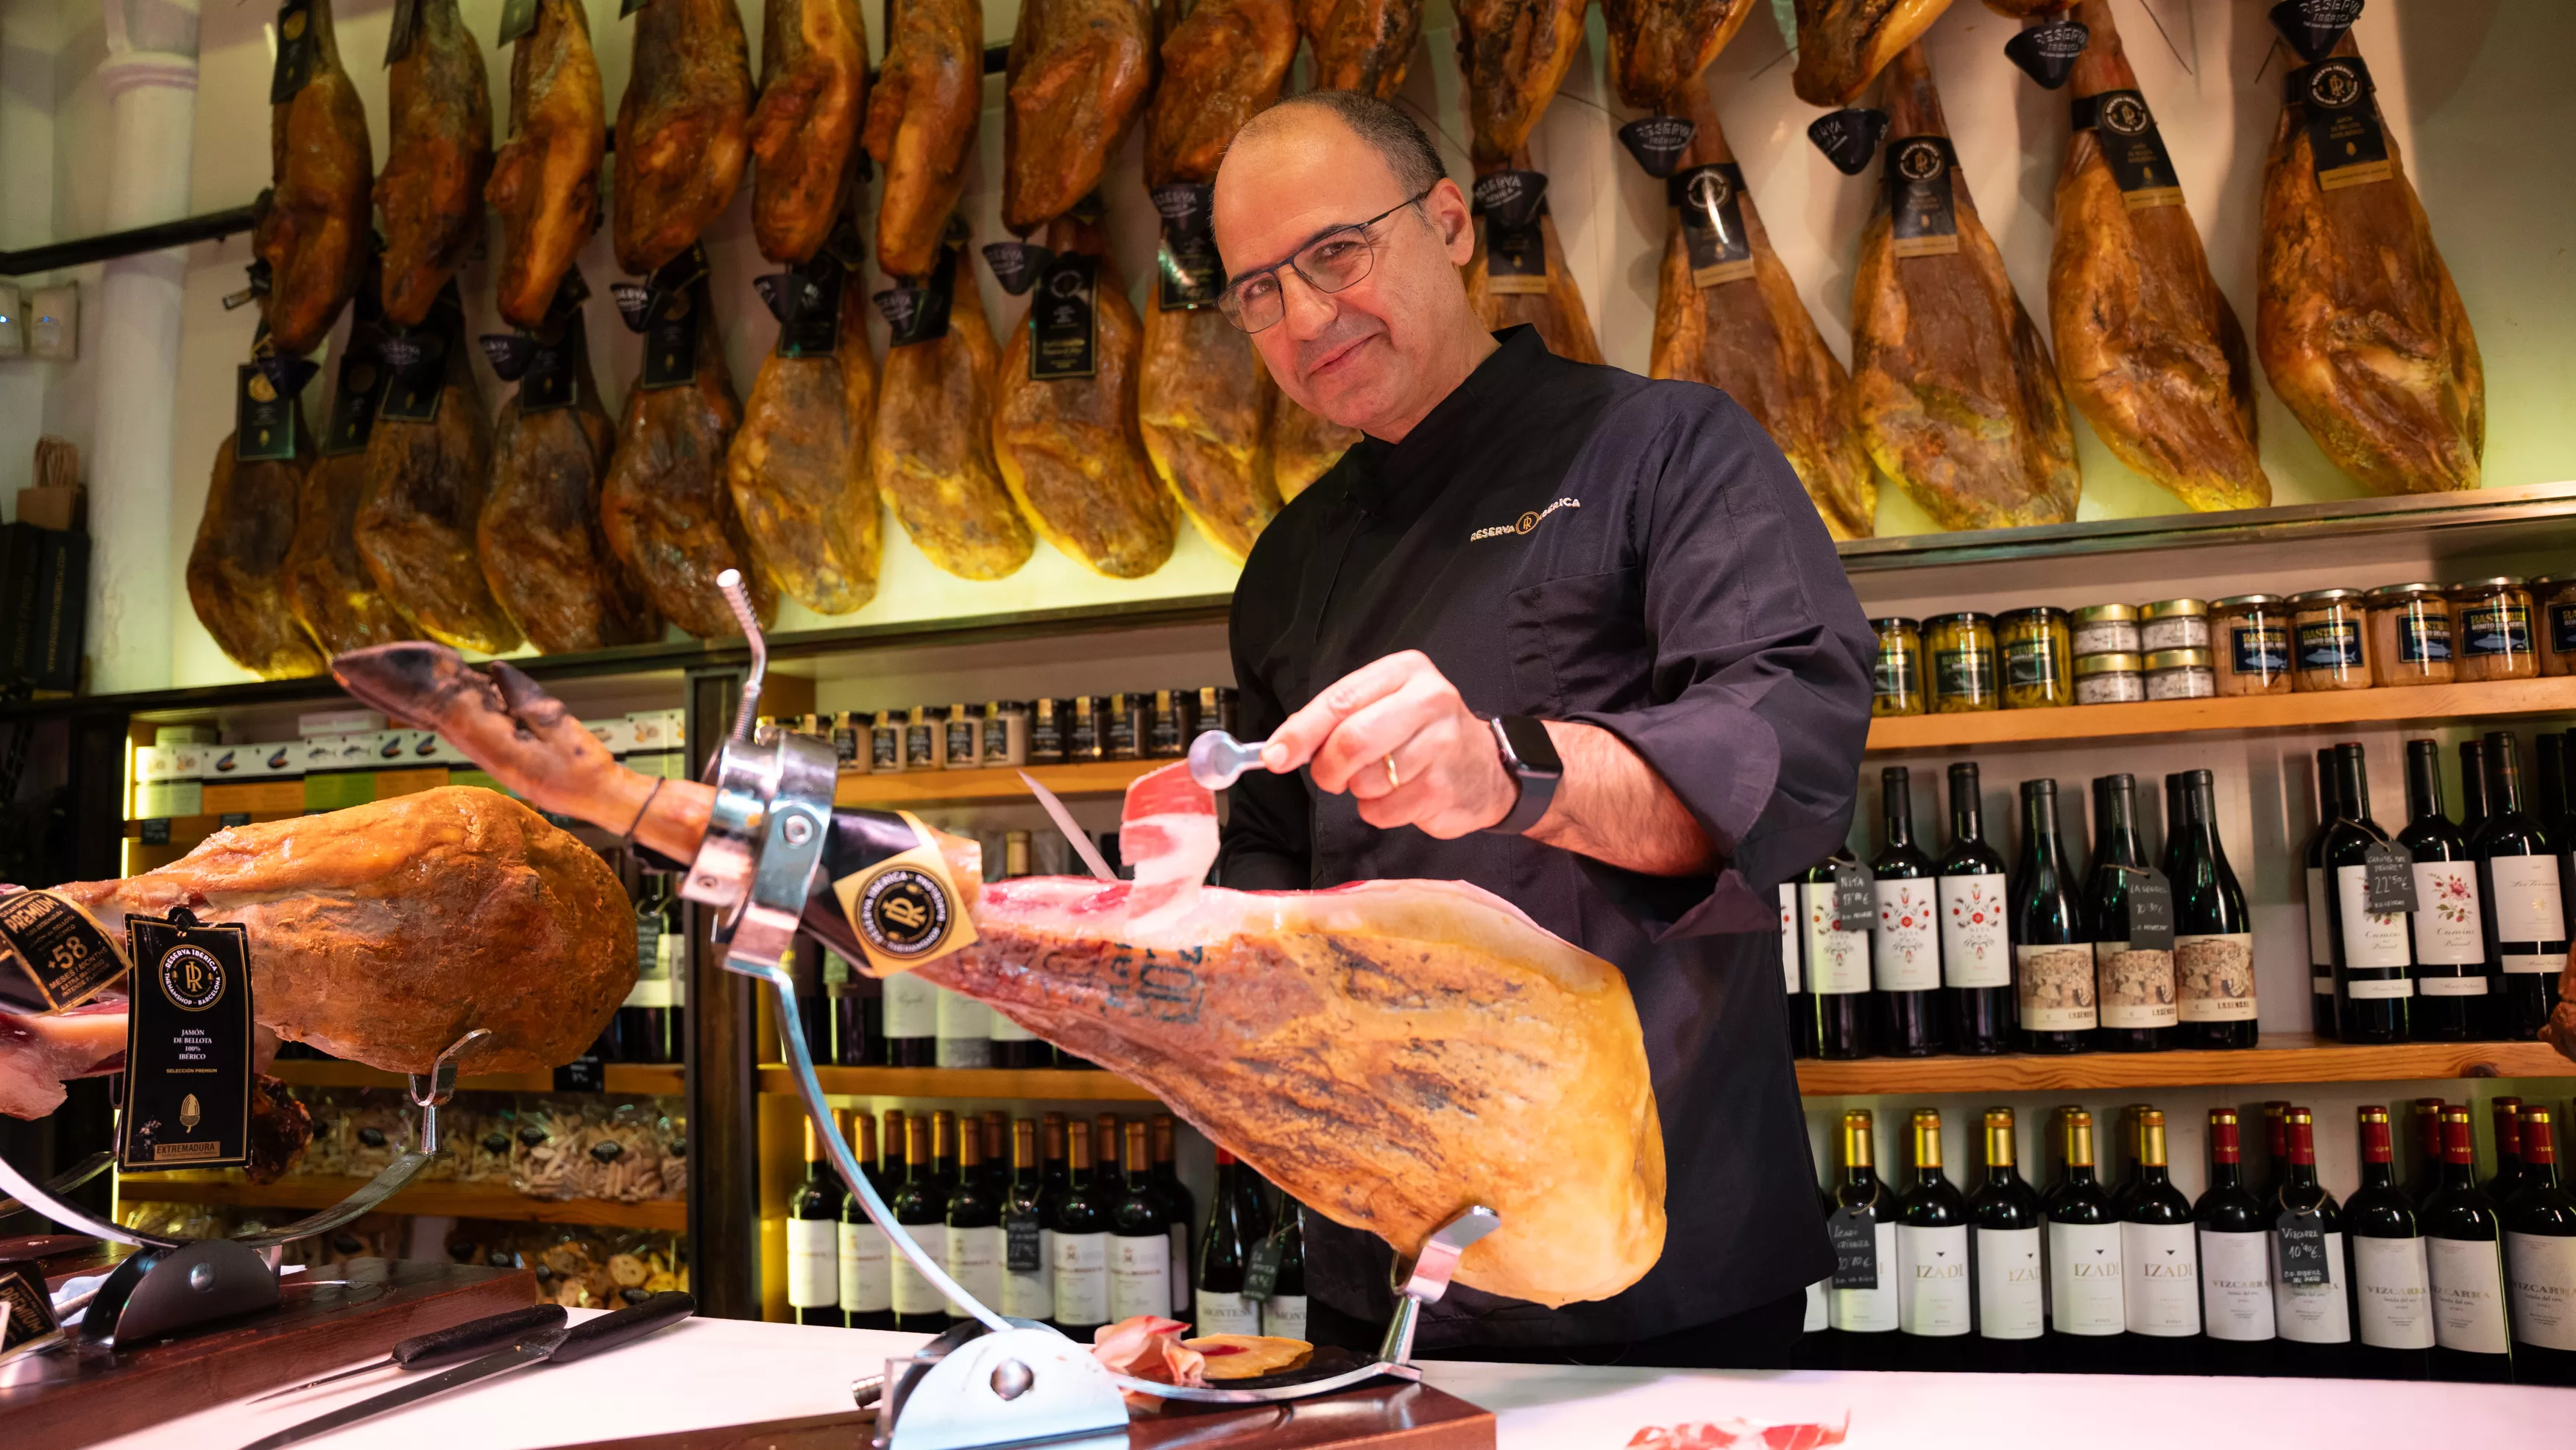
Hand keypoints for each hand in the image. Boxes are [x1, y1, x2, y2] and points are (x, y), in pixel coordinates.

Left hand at [1259, 650, 1519, 837]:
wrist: (1486, 769)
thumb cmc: (1419, 735)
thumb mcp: (1381, 707)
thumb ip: (1332, 720)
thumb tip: (1278, 750)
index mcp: (1405, 671)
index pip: (1340, 700)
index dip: (1301, 732)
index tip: (1273, 756)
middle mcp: (1430, 699)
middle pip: (1353, 740)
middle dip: (1328, 767)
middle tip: (1328, 777)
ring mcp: (1443, 744)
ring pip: (1367, 779)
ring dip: (1359, 790)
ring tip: (1382, 779)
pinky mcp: (1445, 787)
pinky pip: (1384, 810)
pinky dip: (1378, 811)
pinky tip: (1400, 796)